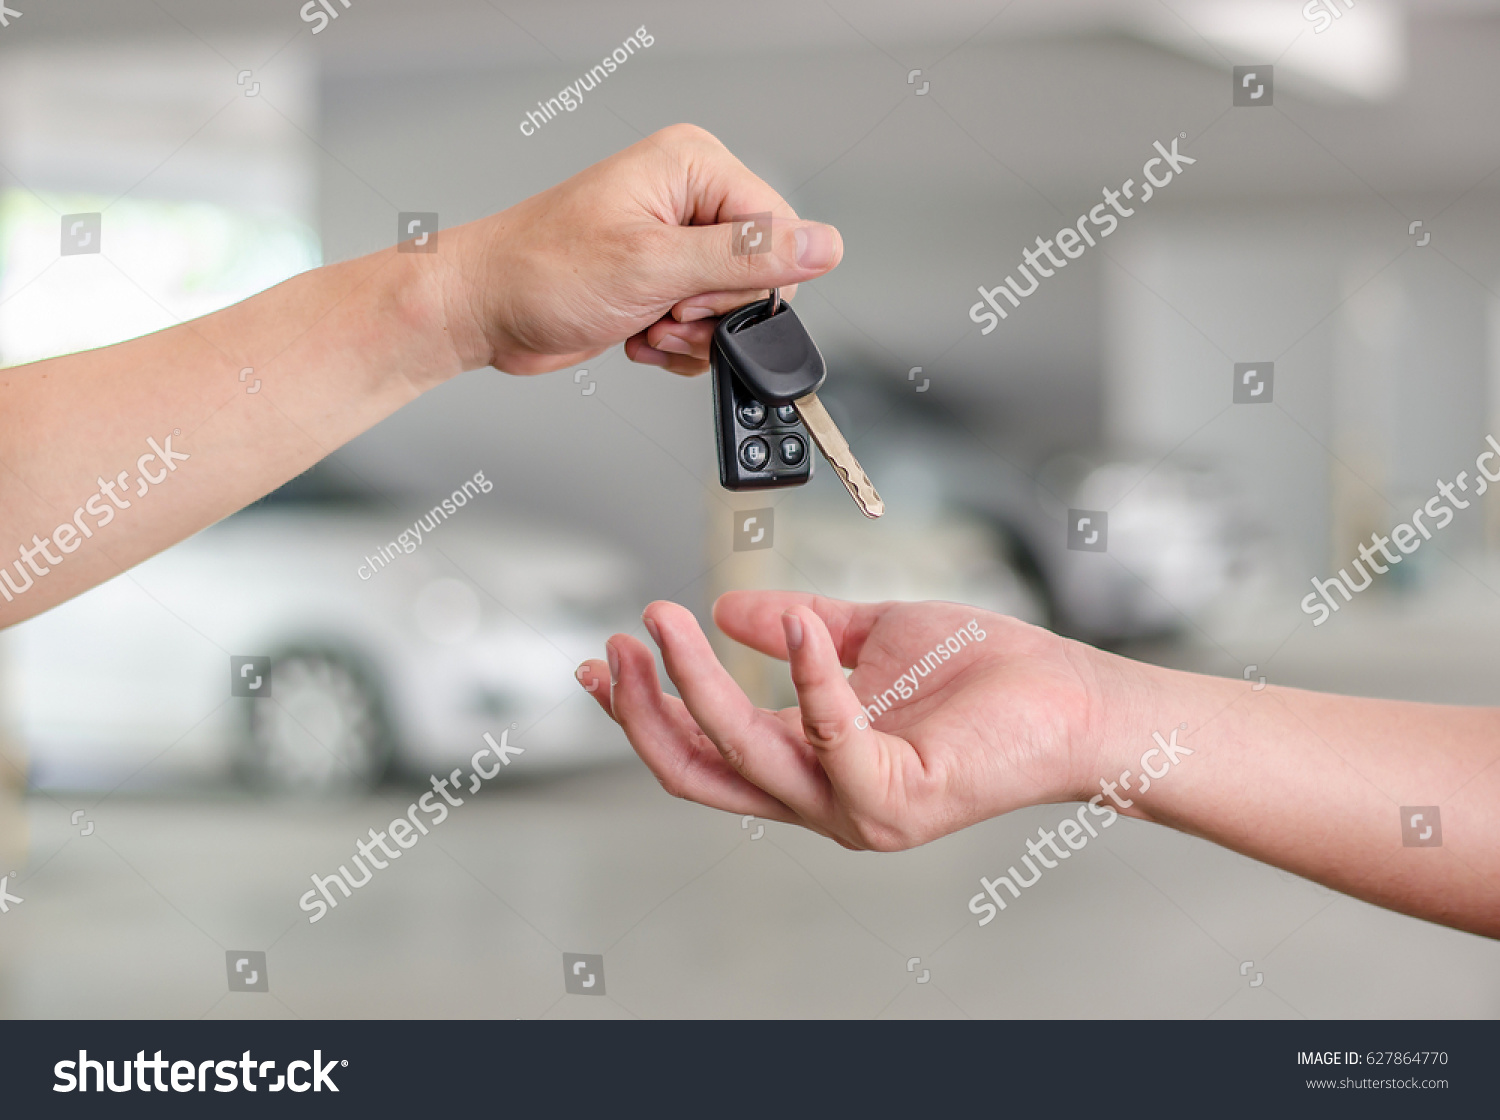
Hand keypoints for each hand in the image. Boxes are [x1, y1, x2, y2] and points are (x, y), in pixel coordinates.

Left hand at [439, 124, 843, 376]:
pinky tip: (639, 334)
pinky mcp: (662, 282)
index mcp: (695, 166)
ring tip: (645, 324)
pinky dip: (676, 347)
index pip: (778, 229)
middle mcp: (690, 198)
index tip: (694, 297)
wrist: (483, 310)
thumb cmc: (540, 271)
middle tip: (663, 312)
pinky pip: (706, 329)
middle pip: (760, 274)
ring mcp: (676, 243)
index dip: (747, 282)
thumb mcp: (654, 265)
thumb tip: (823, 245)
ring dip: (692, 337)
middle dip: (713, 315)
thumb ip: (745, 257)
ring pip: (733, 310)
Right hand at [575, 591, 1121, 849]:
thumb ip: (800, 626)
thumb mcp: (869, 636)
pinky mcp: (896, 797)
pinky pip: (829, 736)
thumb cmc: (985, 676)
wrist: (1071, 699)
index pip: (704, 751)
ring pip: (744, 754)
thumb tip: (733, 608)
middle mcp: (822, 799)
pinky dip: (806, 675)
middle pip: (699, 769)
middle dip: (644, 709)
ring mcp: (855, 809)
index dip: (646, 709)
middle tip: (621, 641)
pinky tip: (796, 623)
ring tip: (670, 620)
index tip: (607, 659)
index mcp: (809, 766)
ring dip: (696, 683)